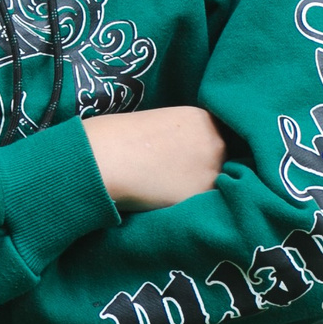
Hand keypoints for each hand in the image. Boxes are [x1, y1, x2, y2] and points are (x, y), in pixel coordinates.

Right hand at [79, 106, 226, 211]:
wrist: (102, 158)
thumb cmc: (115, 136)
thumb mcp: (155, 123)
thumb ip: (177, 137)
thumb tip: (180, 155)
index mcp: (201, 117)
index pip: (214, 137)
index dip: (199, 150)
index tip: (183, 157)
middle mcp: (215, 141)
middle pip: (220, 160)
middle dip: (202, 168)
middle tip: (174, 175)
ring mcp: (212, 169)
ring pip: (214, 184)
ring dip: (197, 188)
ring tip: (168, 189)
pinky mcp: (201, 196)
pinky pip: (202, 205)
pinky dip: (189, 206)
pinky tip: (166, 200)